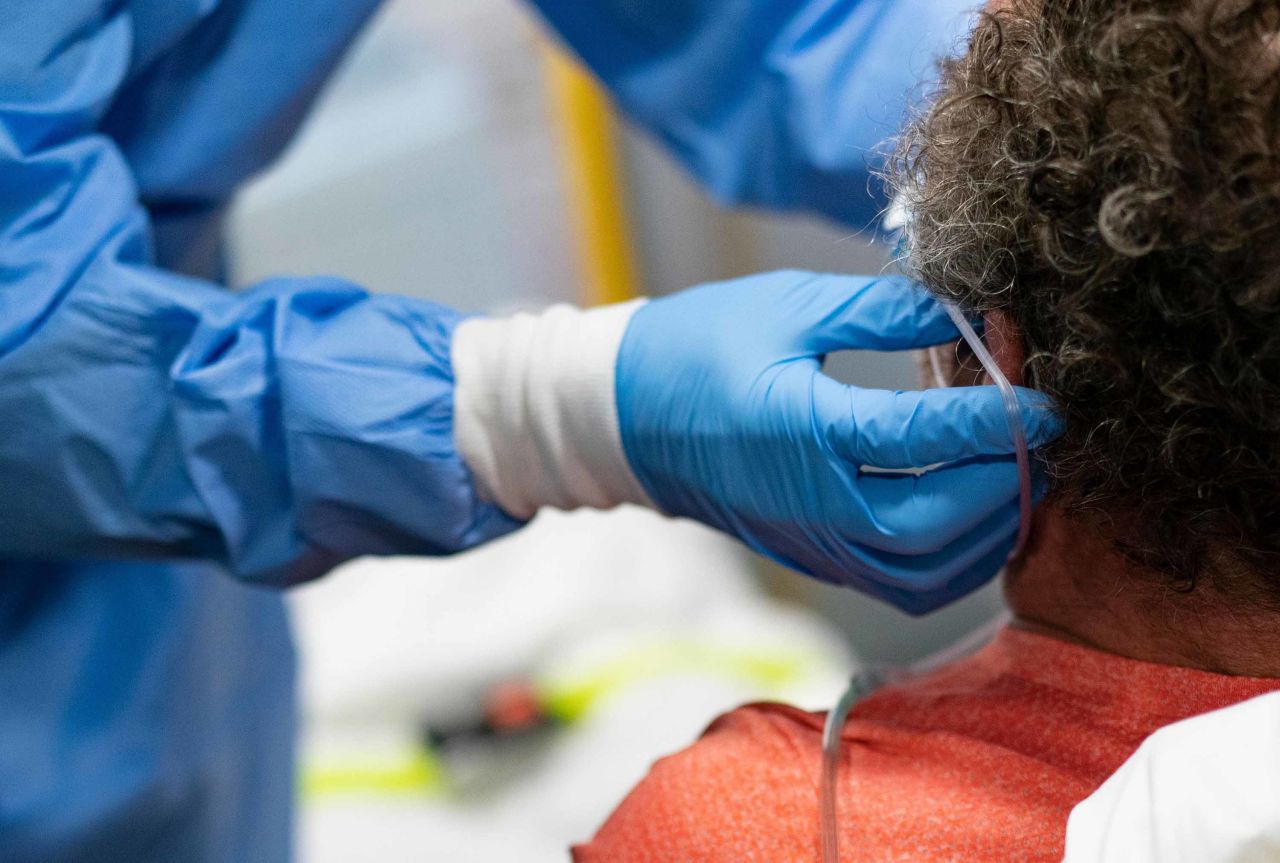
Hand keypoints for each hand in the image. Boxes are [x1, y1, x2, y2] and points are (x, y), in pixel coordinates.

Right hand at [615, 270, 1060, 613]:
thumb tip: (969, 316)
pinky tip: (973, 515)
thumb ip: (885, 312)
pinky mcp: (813, 556)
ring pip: (925, 572)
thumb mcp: (791, 307)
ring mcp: (811, 540)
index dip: (999, 419)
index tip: (1050, 398)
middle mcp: (811, 502)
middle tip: (1041, 437)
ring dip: (987, 532)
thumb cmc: (700, 348)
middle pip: (936, 523)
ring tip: (1017, 476)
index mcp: (803, 431)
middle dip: (1006, 483)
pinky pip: (900, 583)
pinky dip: (953, 561)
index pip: (923, 438)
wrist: (625, 416)